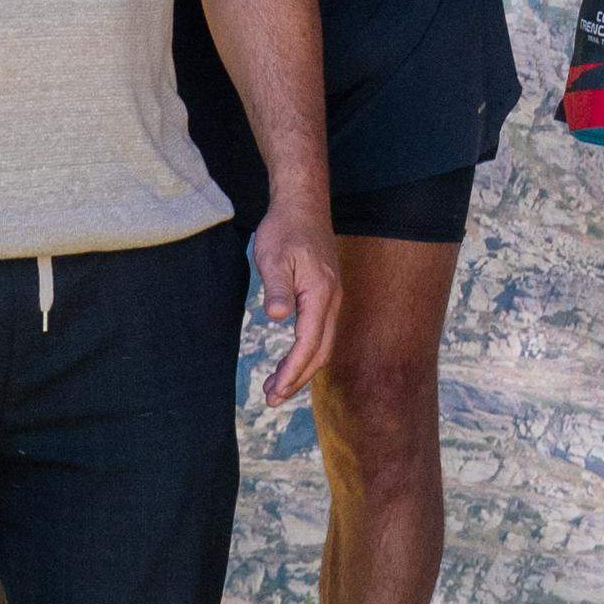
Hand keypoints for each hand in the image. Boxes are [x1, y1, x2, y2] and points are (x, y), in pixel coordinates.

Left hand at [248, 202, 340, 406]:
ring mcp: (331, 298)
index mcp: (320, 294)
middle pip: (320, 351)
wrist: (303, 204)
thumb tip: (277, 317)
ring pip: (322, 345)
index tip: (275, 391)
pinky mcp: (326, 295)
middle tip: (271, 399)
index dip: (292, 370)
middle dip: (297, 379)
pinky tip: (291, 360)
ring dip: (301, 370)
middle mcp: (331, 300)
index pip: (308, 343)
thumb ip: (276, 287)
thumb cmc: (285, 229)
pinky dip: (306, 353)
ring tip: (277, 388)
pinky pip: (320, 333)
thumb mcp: (273, 256)